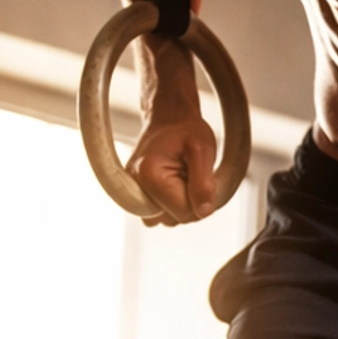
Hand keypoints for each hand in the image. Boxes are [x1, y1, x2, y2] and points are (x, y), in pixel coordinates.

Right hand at [126, 108, 222, 224]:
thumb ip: (204, 183)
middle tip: (192, 174)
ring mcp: (134, 195)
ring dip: (182, 202)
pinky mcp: (137, 197)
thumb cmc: (186, 131)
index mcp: (150, 178)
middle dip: (191, 201)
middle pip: (176, 218)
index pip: (185, 212)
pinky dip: (172, 204)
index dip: (201, 199)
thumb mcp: (202, 150)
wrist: (169, 119)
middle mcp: (135, 190)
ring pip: (169, 219)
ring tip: (183, 176)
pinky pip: (160, 215)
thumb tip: (203, 212)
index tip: (201, 176)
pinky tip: (175, 184)